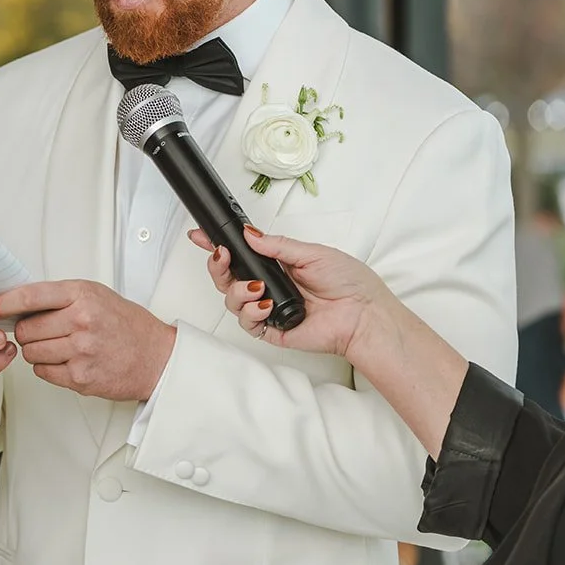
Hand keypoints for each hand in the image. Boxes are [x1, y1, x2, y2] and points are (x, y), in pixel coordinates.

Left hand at [0, 280, 175, 400]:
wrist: (155, 356)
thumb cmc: (125, 324)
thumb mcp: (95, 295)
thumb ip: (59, 297)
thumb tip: (19, 301)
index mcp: (82, 296)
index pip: (31, 296)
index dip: (7, 303)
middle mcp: (81, 322)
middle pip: (25, 329)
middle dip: (25, 331)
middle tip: (36, 331)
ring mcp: (80, 352)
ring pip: (30, 352)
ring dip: (35, 350)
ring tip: (55, 345)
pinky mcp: (80, 377)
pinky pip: (42, 372)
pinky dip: (47, 367)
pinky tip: (64, 360)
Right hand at [191, 226, 391, 358]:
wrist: (363, 315)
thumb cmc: (349, 284)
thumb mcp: (312, 253)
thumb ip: (278, 245)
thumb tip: (249, 234)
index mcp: (277, 265)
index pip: (240, 254)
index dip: (218, 246)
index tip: (201, 236)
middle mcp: (268, 286)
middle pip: (226, 277)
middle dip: (217, 265)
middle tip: (222, 256)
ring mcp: (267, 308)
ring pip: (230, 299)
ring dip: (236, 290)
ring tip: (257, 288)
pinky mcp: (272, 329)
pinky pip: (246, 322)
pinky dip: (250, 312)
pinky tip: (265, 305)